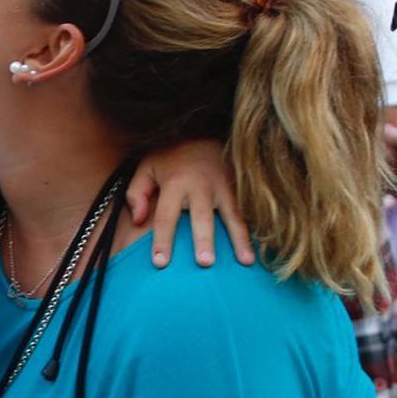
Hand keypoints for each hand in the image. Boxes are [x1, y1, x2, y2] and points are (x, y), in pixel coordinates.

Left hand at [129, 140, 255, 268]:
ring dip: (239, 239)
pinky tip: (259, 250)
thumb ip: (137, 194)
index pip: (166, 216)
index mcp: (175, 182)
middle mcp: (201, 186)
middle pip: (202, 216)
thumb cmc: (172, 159)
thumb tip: (138, 221)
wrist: (205, 134)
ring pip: (233, 215)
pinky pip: (248, 211)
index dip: (162, 240)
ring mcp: (224, 187)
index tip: (160, 263)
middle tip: (205, 263)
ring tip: (245, 261)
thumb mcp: (147, 168)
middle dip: (204, 239)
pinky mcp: (240, 188)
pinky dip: (254, 230)